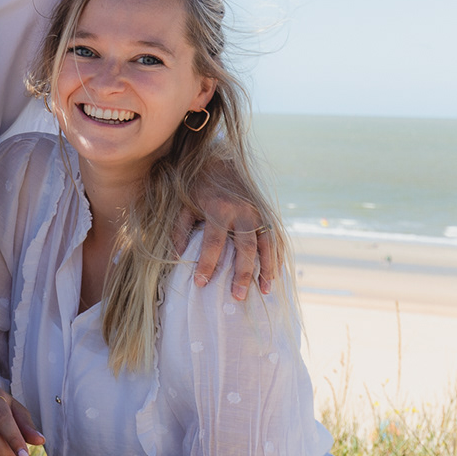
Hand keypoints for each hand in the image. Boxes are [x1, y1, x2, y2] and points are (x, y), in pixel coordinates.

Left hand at [172, 183, 276, 299]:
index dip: (207, 264)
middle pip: (245, 248)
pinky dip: (277, 256)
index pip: (213, 243)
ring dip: (267, 268)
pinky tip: (275, 273)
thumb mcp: (183, 204)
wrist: (220, 158)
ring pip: (267, 244)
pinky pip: (275, 237)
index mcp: (218, 209)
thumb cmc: (197, 185)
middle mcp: (242, 212)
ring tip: (265, 291)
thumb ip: (180, 229)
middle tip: (238, 297)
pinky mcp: (267, 212)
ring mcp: (258, 212)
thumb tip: (178, 256)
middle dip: (243, 274)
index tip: (201, 284)